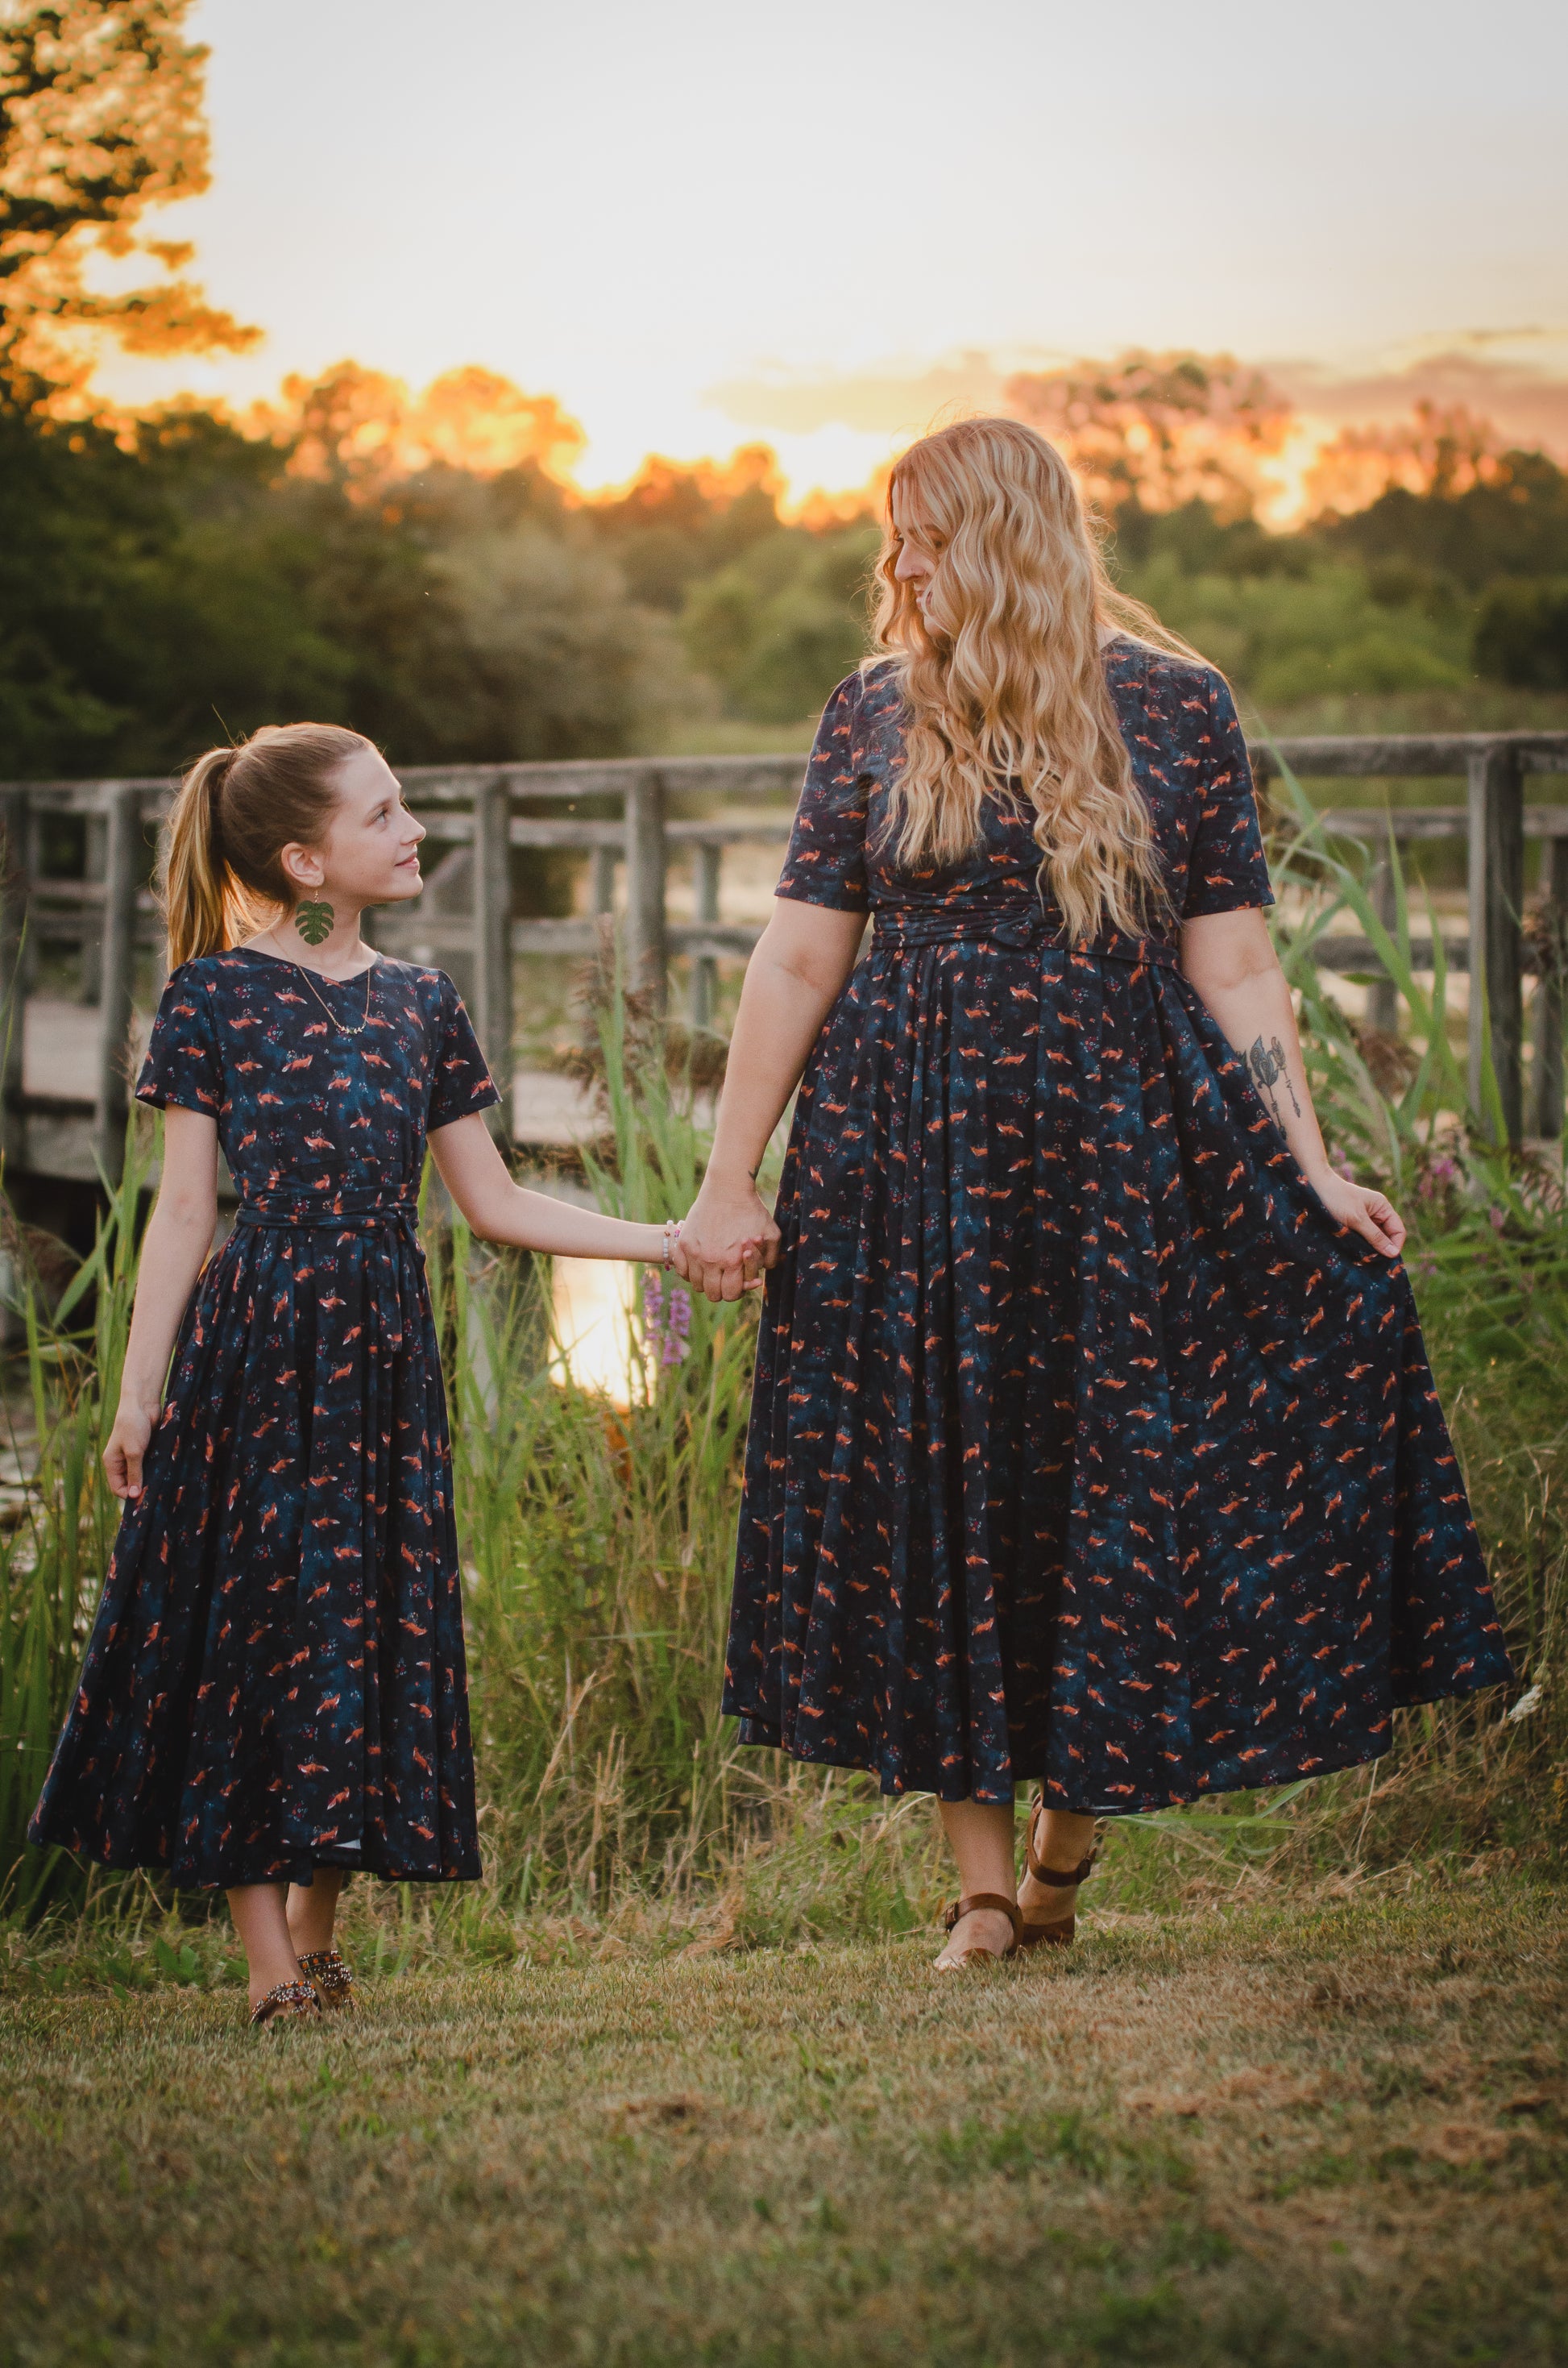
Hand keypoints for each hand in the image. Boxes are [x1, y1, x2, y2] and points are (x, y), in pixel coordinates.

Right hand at [103, 1400, 154, 1499]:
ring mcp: (133, 1456)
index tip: (145, 1499)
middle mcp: (121, 1462)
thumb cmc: (133, 1426)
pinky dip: (155, 1470)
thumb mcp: (134, 1452)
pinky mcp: (145, 1450)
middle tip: (156, 1493)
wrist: (143, 1403)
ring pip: (141, 1476)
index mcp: (112, 1463)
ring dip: (149, 1479)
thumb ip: (134, 1474)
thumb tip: (134, 1496)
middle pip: (129, 1484)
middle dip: (141, 1489)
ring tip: (161, 1484)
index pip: (117, 1488)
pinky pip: (149, 1466)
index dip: (129, 1495)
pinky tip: (164, 1473)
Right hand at [674, 1172, 779, 1302]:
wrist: (727, 1189)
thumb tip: (759, 1278)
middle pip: (712, 1294)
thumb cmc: (752, 1211)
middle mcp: (711, 1260)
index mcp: (732, 1261)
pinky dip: (689, 1271)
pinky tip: (699, 1263)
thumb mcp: (771, 1235)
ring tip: (713, 1270)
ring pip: (695, 1284)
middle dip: (721, 1289)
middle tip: (725, 1278)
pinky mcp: (683, 1243)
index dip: (736, 1291)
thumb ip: (769, 1260)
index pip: (730, 1294)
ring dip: (705, 1281)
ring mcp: (694, 1252)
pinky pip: (681, 1270)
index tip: (738, 1282)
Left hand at [1307, 1170, 1405, 1257]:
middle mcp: (1376, 1213)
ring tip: (1365, 1260)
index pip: (1398, 1230)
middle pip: (1387, 1236)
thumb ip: (1375, 1236)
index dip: (1396, 1245)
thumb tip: (1393, 1253)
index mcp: (1383, 1207)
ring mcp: (1365, 1218)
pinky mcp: (1353, 1223)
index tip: (1388, 1260)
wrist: (1315, 1187)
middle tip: (1375, 1263)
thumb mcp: (1357, 1220)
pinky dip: (1361, 1245)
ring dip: (1371, 1249)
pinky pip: (1363, 1237)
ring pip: (1374, 1238)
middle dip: (1383, 1249)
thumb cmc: (1337, 1199)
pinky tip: (1356, 1253)